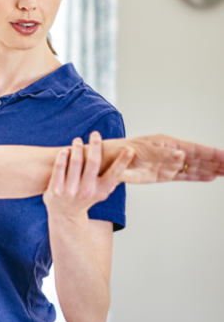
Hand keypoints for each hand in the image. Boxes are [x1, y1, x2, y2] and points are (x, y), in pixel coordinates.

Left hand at [44, 132, 134, 217]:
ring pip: (75, 162)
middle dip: (95, 145)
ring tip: (78, 140)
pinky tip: (65, 150)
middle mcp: (87, 191)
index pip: (115, 174)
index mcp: (101, 191)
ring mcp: (70, 190)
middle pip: (93, 163)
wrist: (65, 215)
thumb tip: (131, 165)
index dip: (123, 161)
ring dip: (77, 148)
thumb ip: (111, 179)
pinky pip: (59, 167)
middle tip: (95, 134)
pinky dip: (63, 156)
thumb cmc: (85, 198)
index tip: (130, 149)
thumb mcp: (101, 192)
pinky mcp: (55, 188)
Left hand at [108, 134, 223, 182]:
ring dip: (210, 170)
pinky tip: (210, 177)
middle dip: (216, 162)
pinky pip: (184, 176)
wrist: (108, 161)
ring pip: (194, 167)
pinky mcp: (163, 175)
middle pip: (199, 158)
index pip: (195, 149)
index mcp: (168, 144)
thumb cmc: (122, 152)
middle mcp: (171, 153)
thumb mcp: (142, 152)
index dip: (212, 154)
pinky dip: (197, 177)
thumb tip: (182, 155)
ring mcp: (168, 164)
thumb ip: (163, 155)